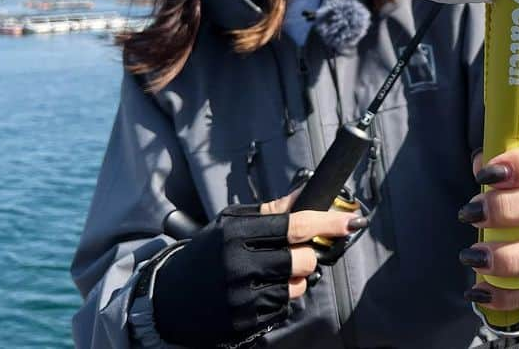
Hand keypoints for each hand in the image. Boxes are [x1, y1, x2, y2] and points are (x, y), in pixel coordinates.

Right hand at [153, 185, 363, 347]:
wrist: (168, 297)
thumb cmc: (207, 253)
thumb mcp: (231, 223)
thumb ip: (272, 211)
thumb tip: (307, 194)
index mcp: (235, 233)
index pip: (294, 225)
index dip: (327, 223)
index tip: (351, 221)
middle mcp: (237, 265)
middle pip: (302, 260)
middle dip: (306, 256)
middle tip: (292, 254)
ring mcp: (239, 298)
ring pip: (297, 287)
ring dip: (293, 280)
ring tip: (268, 274)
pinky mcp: (242, 323)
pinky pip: (283, 309)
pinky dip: (279, 299)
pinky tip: (258, 292)